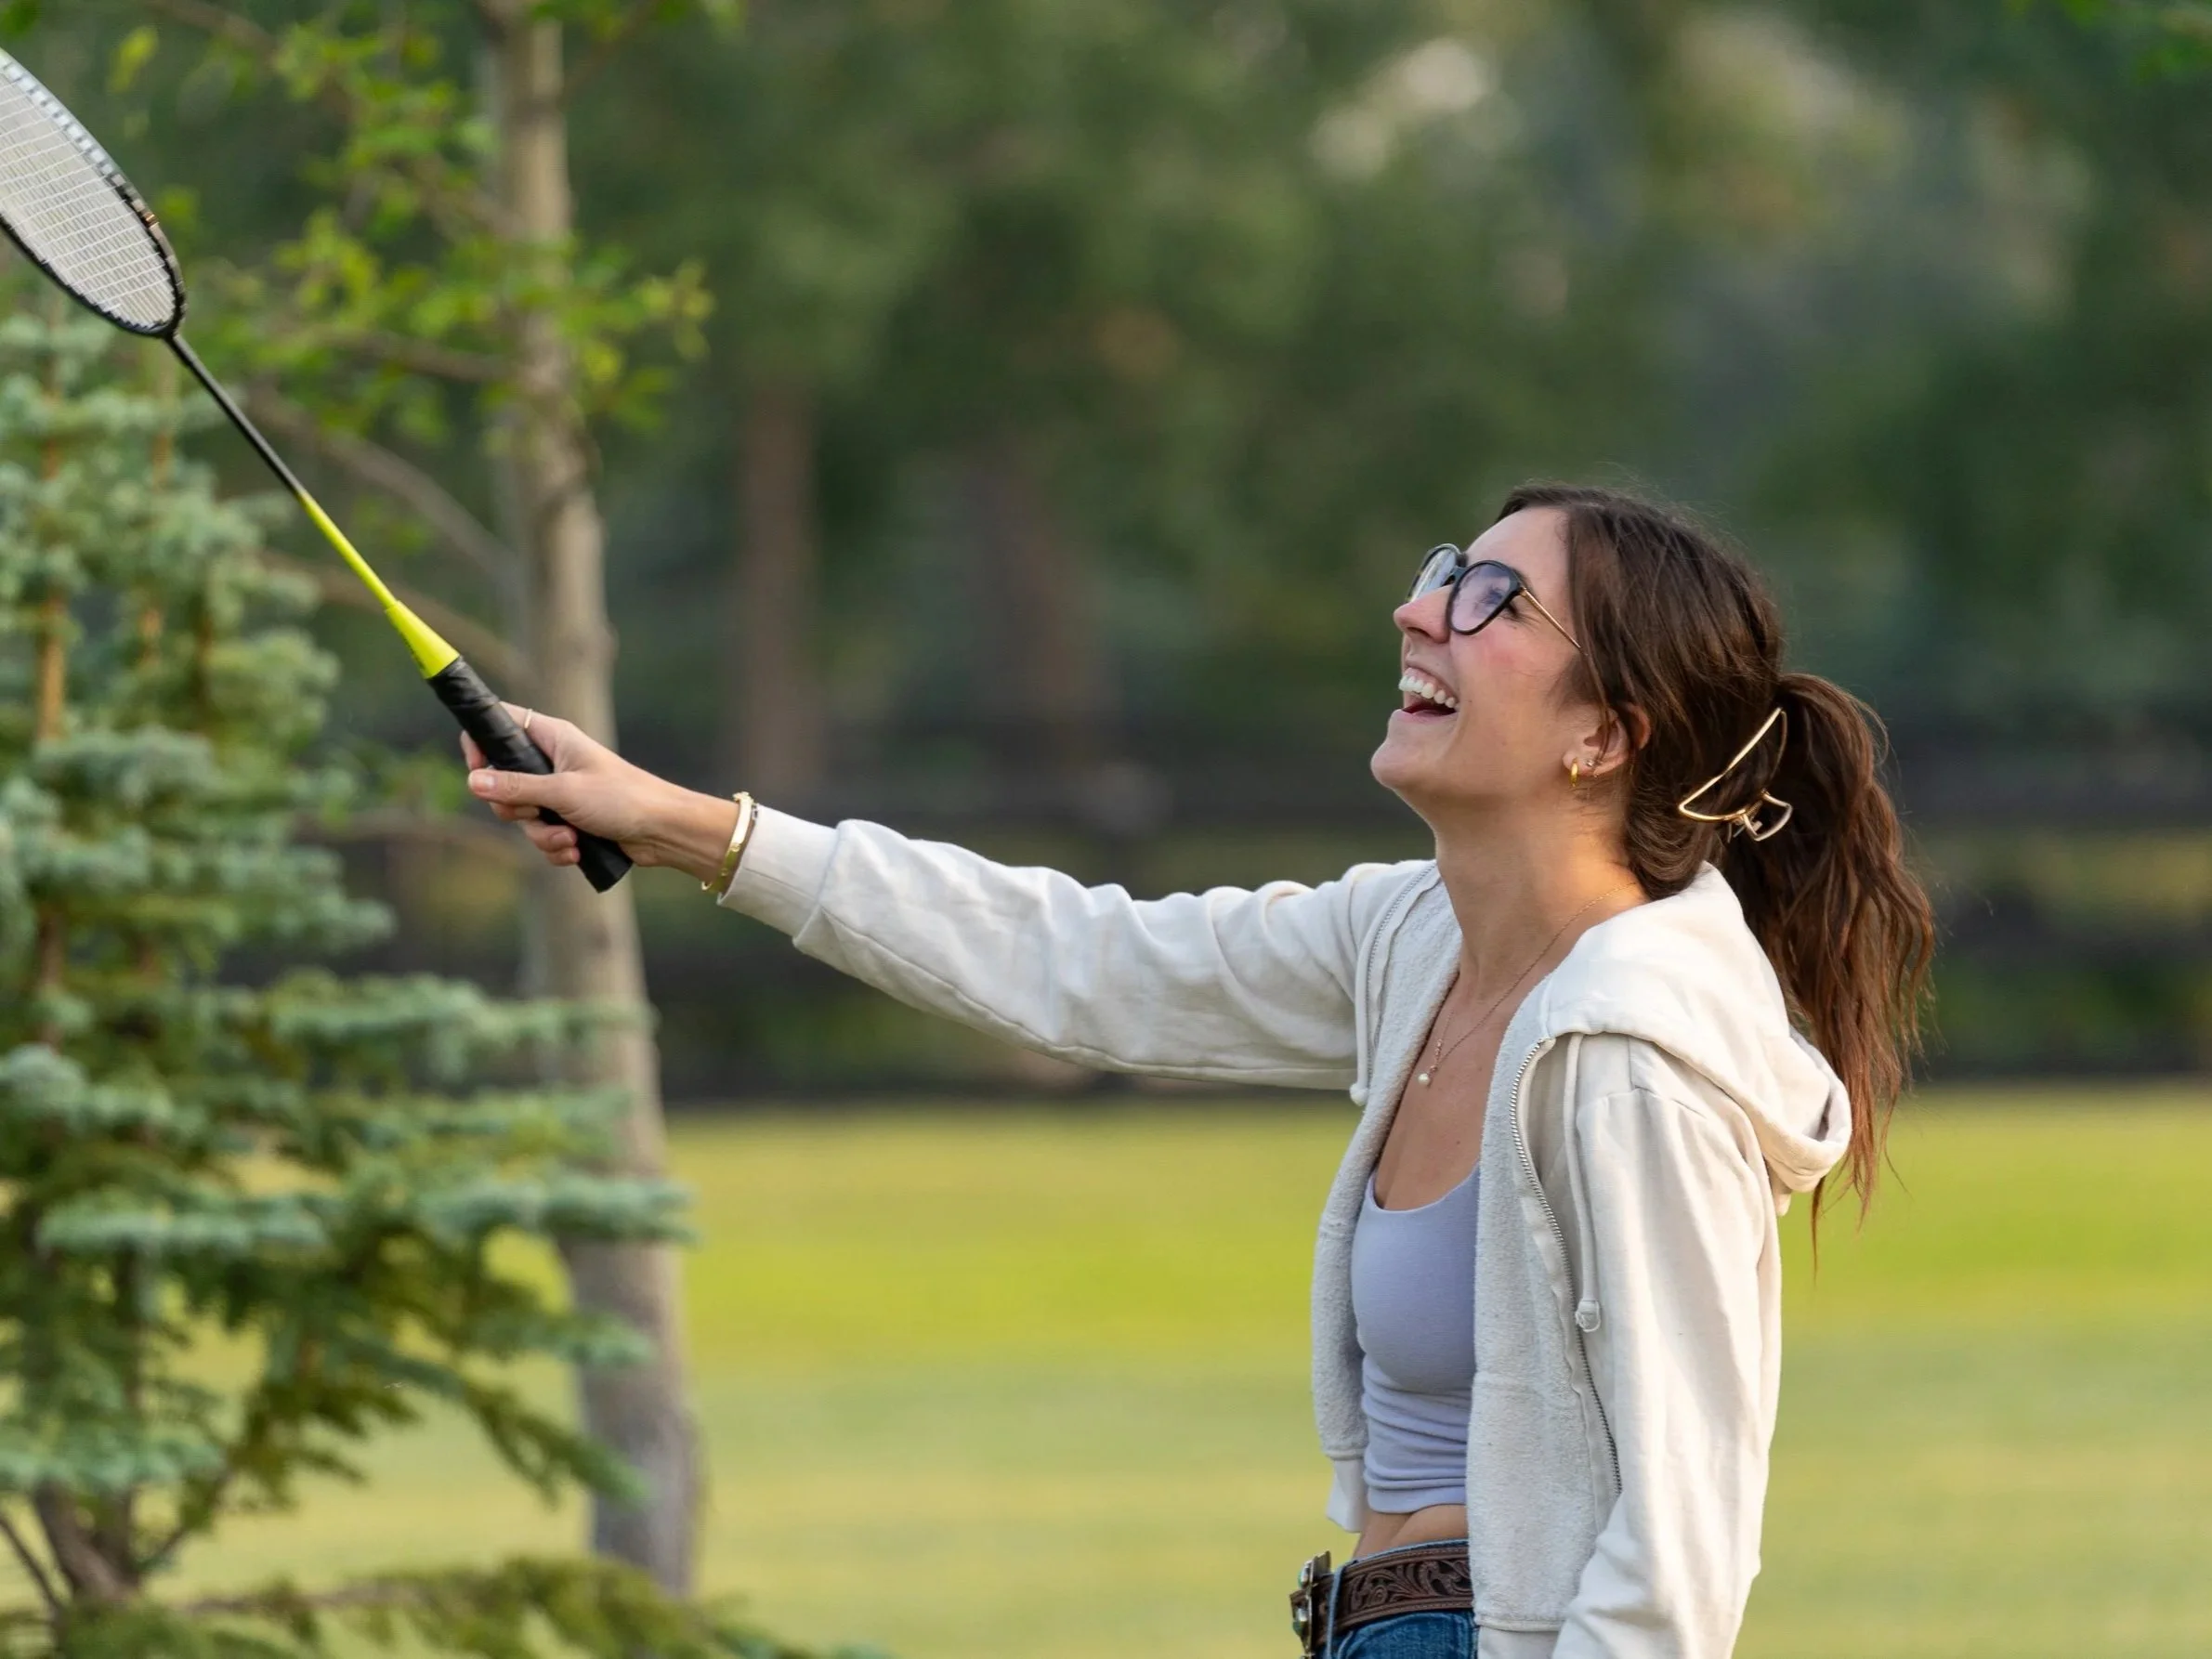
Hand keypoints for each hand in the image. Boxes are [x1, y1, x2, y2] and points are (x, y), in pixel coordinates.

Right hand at [462, 708, 740, 882]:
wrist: (663, 831)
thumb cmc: (622, 798)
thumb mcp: (563, 791)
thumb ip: (516, 787)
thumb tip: (473, 782)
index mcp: (553, 738)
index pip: (501, 725)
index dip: (482, 746)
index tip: (479, 773)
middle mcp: (553, 762)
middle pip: (503, 782)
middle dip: (516, 809)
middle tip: (536, 814)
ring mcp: (560, 792)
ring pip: (523, 816)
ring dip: (542, 835)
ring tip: (570, 838)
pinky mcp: (569, 820)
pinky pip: (543, 836)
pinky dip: (557, 847)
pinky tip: (577, 850)